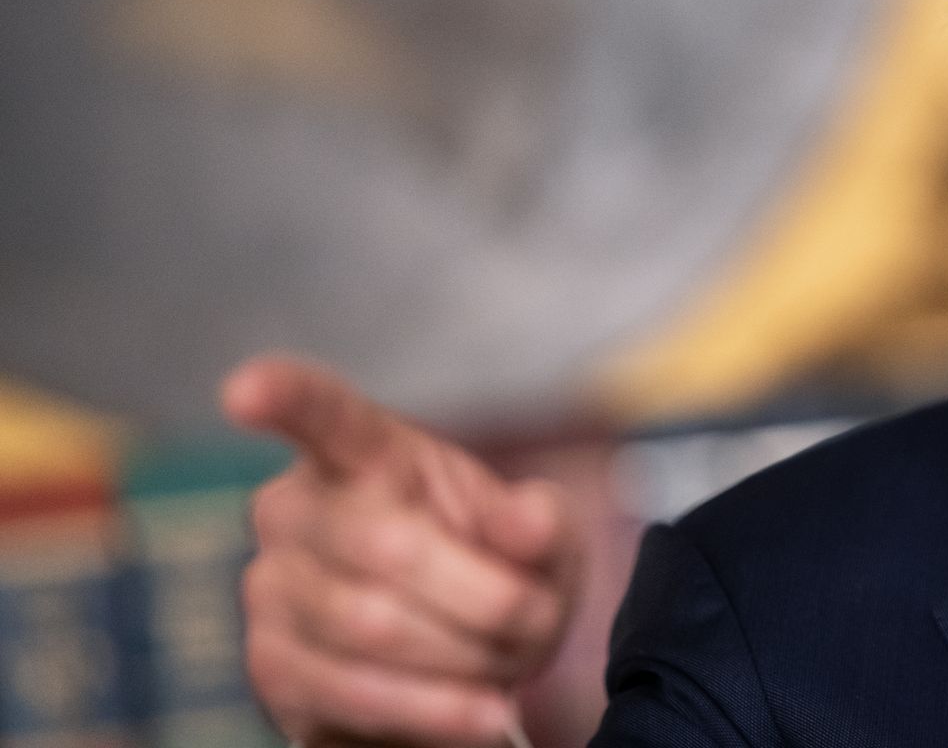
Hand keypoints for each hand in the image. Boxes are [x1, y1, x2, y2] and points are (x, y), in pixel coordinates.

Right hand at [224, 355, 583, 746]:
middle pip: (384, 544)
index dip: (282, 396)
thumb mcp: (543, 540)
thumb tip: (527, 526)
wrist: (469, 669)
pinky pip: (353, 691)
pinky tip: (482, 715)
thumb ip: (538, 522)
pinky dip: (433, 708)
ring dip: (464, 654)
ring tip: (510, 666)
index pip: (319, 413)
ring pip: (370, 624)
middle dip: (484, 595)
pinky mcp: (273, 668)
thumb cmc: (498, 576)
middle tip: (536, 618)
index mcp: (363, 452)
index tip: (244, 391)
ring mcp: (272, 589)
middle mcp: (296, 509)